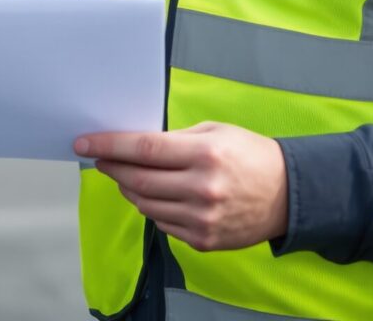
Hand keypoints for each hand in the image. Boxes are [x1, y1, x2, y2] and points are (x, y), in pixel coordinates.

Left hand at [75, 122, 287, 251]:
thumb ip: (176, 139)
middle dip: (112, 168)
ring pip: (145, 205)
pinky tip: (158, 196)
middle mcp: (202, 189)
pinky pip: (162, 224)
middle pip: (138, 180)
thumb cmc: (250, 156)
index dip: (109, 145)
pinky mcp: (203, 240)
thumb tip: (134, 145)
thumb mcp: (216, 132)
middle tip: (101, 159)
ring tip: (129, 177)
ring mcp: (202, 219)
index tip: (84, 142)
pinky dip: (152, 208)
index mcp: (205, 154)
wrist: (287, 195)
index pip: (144, 149)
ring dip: (129, 189)